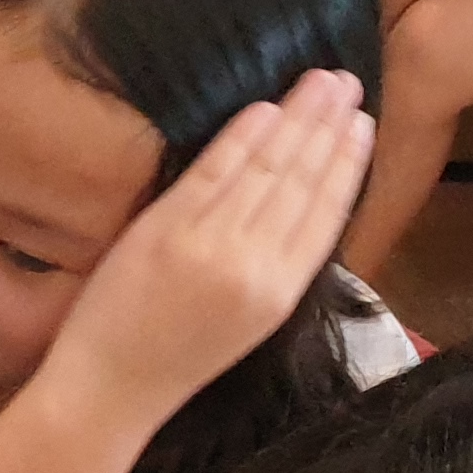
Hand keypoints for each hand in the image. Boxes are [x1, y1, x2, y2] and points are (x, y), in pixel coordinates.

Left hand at [31, 68, 370, 442]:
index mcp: (281, 294)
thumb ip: (273, 267)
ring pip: (268, 170)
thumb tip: (298, 205)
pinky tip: (265, 109)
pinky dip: (242, 138)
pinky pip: (214, 172)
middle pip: (303, 181)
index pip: (326, 214)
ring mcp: (211, 246)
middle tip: (347, 81)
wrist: (109, 391)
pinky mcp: (167, 232)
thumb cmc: (171, 359)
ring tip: (320, 81)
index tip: (363, 125)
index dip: (348, 164)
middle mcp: (256, 266)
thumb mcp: (245, 322)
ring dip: (298, 119)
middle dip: (329, 126)